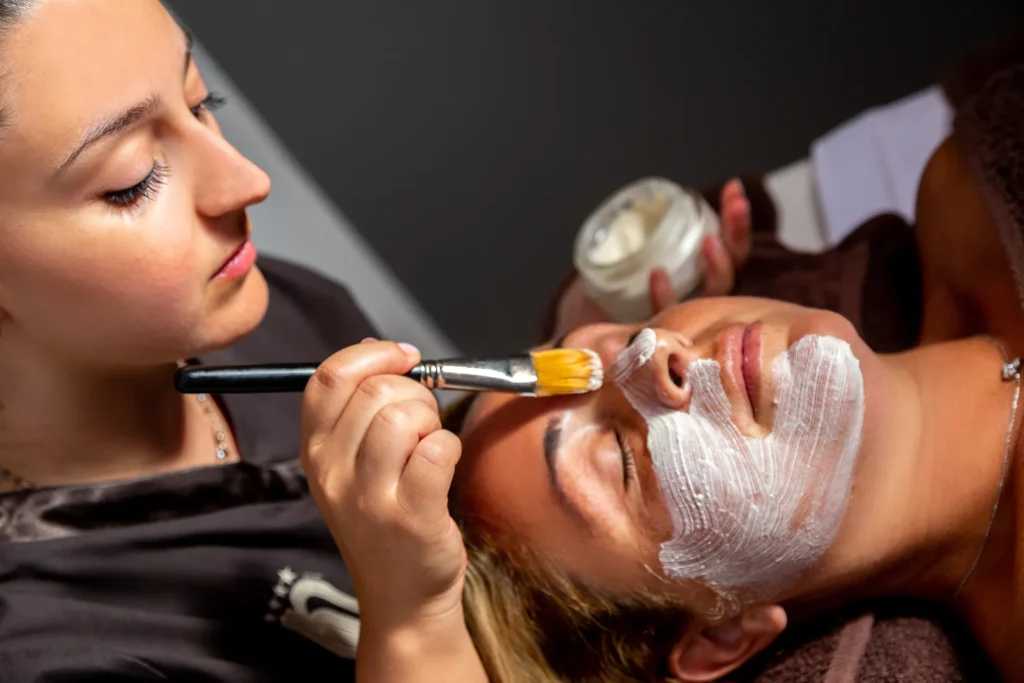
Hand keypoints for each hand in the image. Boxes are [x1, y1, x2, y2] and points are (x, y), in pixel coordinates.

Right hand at [300, 340, 465, 630]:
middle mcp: (333, 473)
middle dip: (415, 393)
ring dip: (432, 422)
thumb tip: (376, 349)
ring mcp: (370, 498)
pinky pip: (438, 449)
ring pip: (405, 417)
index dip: (373, 356)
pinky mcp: (412, 516)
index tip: (404, 359)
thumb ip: (357, 408)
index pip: (327, 378)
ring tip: (429, 449)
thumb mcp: (351, 465)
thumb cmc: (383, 521)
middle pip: (375, 392)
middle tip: (424, 423)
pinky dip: (451, 448)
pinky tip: (443, 468)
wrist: (401, 597)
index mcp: (315, 451)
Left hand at [552, 178, 751, 334]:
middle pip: (732, 264)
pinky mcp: (660, 333)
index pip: (729, 246)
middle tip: (738, 203)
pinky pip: (669, 315)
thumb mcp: (631, 261)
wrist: (591, 345)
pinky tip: (657, 274)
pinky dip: (664, 295)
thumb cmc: (615, 301)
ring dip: (717, 265)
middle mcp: (700, 298)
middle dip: (737, 231)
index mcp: (699, 277)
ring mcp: (685, 317)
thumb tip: (650, 205)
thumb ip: (644, 240)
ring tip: (710, 243)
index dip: (735, 218)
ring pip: (714, 293)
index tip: (733, 188)